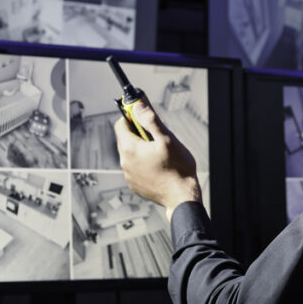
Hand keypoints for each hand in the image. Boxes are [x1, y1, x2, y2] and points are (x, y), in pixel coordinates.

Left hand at [113, 100, 201, 221]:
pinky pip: (135, 167)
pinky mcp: (134, 184)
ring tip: (161, 153)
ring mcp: (129, 174)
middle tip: (157, 135)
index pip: (121, 124)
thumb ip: (151, 120)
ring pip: (131, 153)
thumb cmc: (177, 168)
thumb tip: (138, 107)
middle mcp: (125, 162)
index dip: (132, 117)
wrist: (181, 197)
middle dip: (139, 133)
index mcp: (130, 148)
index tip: (143, 115)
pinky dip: (144, 163)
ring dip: (142, 149)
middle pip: (126, 139)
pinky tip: (159, 166)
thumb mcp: (167, 139)